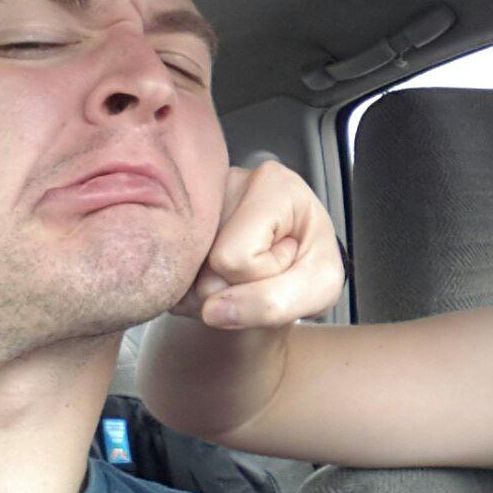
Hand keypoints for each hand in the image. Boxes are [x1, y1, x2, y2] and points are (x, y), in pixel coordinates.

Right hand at [173, 160, 344, 330]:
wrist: (293, 270)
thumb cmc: (310, 267)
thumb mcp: (319, 287)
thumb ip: (273, 302)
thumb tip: (211, 311)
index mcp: (272, 183)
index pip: (240, 257)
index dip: (266, 275)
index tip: (287, 256)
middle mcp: (226, 181)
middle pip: (209, 266)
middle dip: (239, 286)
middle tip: (264, 267)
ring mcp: (194, 201)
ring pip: (187, 275)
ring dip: (218, 290)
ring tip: (246, 270)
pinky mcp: (172, 224)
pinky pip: (173, 279)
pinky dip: (198, 291)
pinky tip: (222, 272)